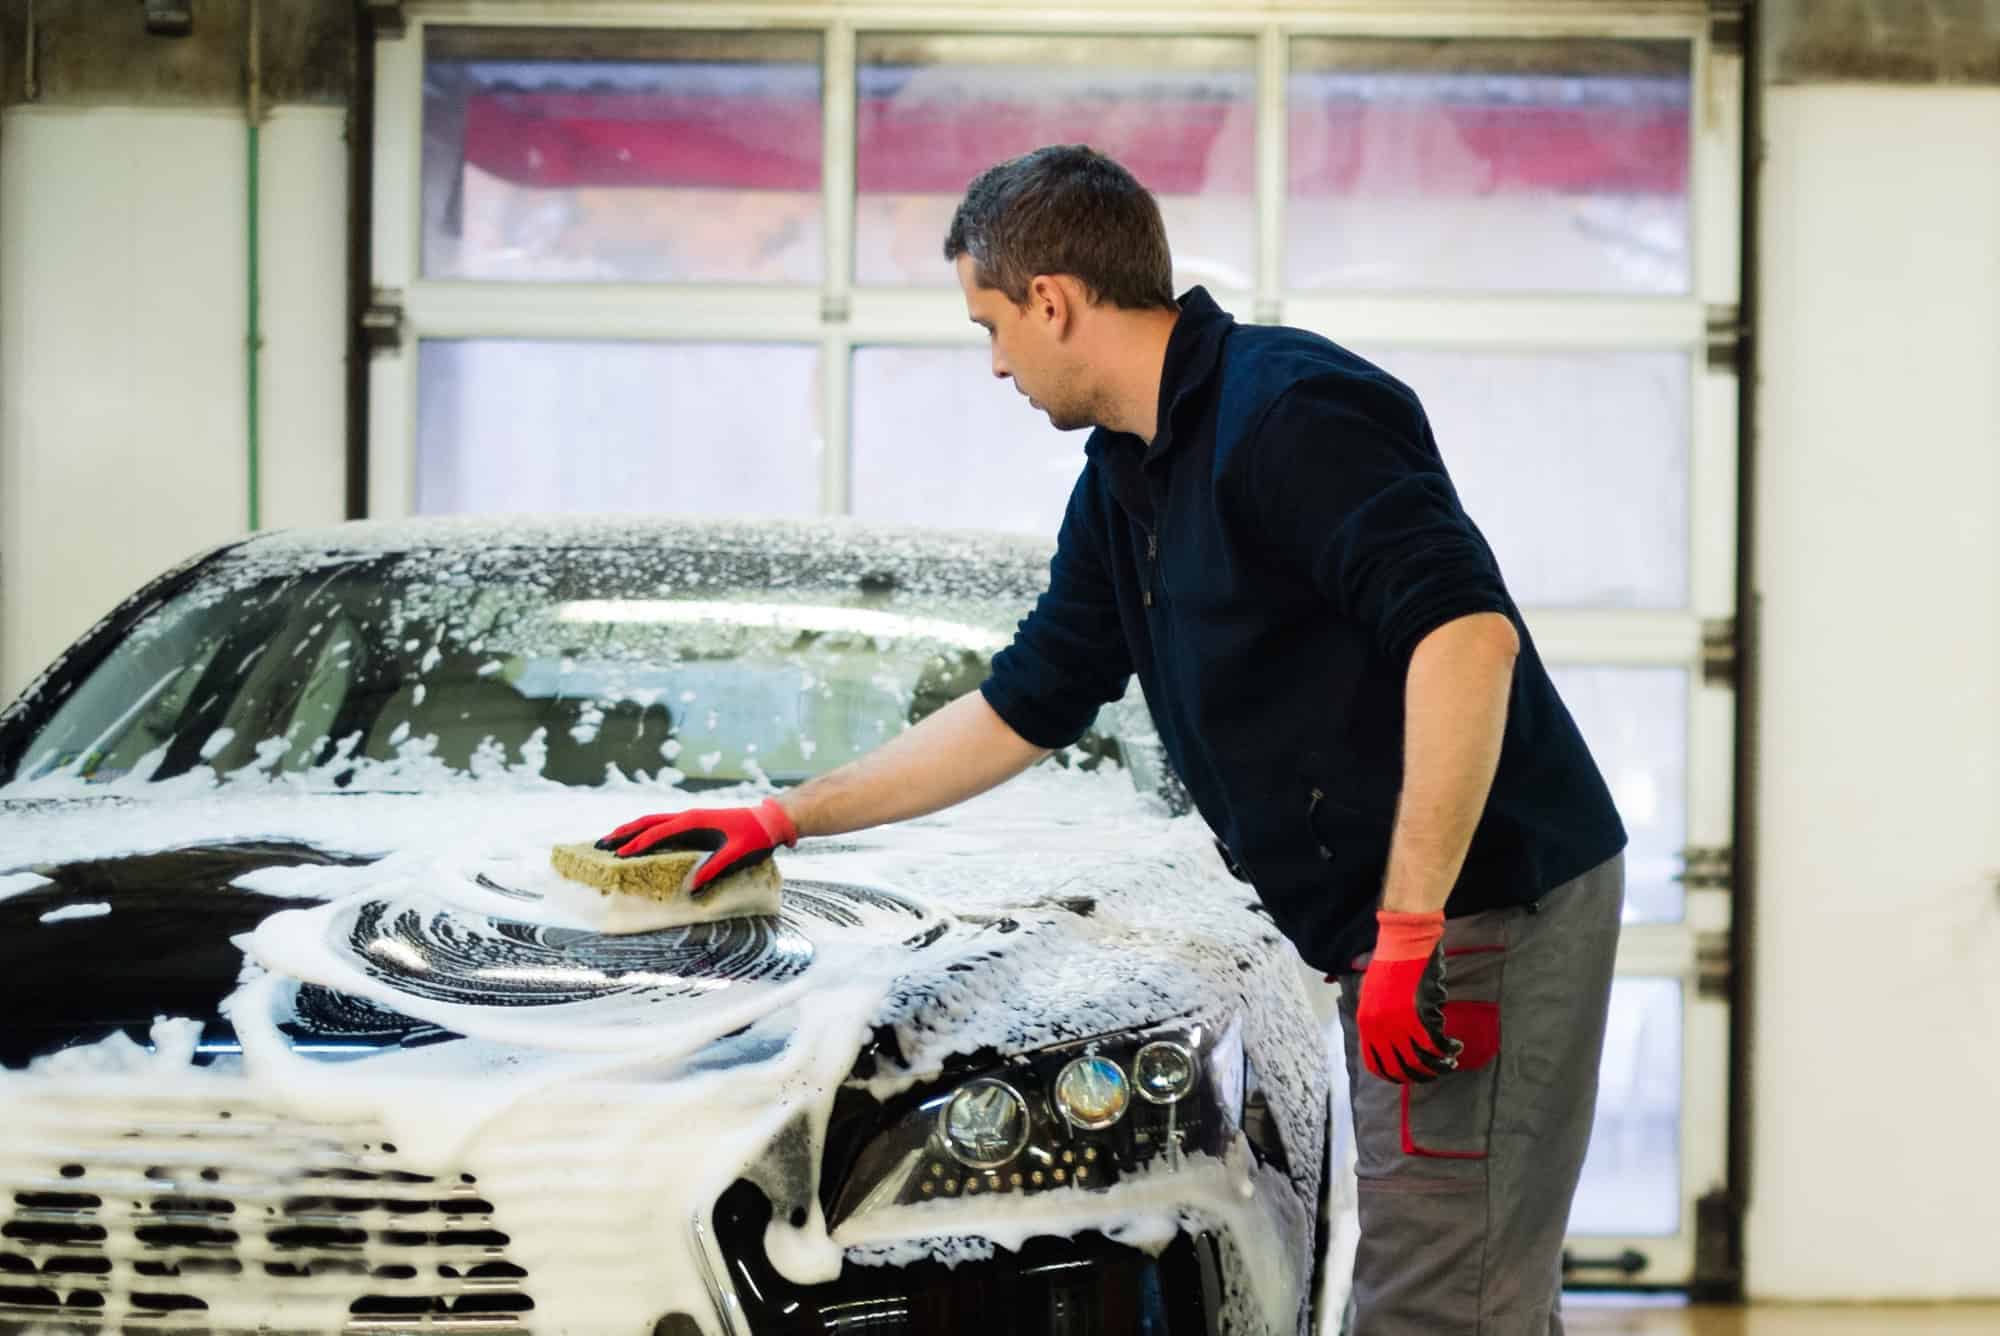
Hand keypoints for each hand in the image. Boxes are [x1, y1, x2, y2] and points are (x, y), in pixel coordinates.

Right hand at [594, 797, 798, 893]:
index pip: (658, 832)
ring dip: (631, 831)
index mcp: (694, 821)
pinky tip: (637, 844)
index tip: (619, 855)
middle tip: (600, 845)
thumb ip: (714, 868)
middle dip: (623, 833)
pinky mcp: (693, 825)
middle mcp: (687, 817)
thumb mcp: (737, 854)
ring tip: (609, 842)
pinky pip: (663, 827)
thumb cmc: (755, 837)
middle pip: (647, 822)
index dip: (638, 844)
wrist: (769, 821)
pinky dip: (645, 833)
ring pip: (652, 822)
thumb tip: (691, 889)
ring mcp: (689, 819)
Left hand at [1356, 909, 1463, 1082]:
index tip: (1406, 1077)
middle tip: (1434, 1074)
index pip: (1375, 1064)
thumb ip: (1377, 1019)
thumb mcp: (1373, 994)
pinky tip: (1455, 1047)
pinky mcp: (1422, 1015)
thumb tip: (1387, 1040)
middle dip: (1420, 1075)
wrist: (1404, 941)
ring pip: (1422, 1061)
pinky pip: (1438, 1043)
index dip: (1392, 1075)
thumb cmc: (1390, 963)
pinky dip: (1449, 1049)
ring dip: (1438, 1067)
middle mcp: (1381, 1029)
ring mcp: (1401, 1023)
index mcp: (1367, 1023)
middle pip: (1401, 1067)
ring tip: (1449, 1064)